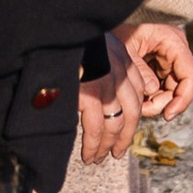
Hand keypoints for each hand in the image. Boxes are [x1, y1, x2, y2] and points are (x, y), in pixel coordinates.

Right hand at [76, 30, 141, 163]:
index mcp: (123, 59)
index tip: (124, 129)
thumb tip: (101, 87)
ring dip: (106, 146)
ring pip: (115, 125)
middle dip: (124, 137)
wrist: (55, 34)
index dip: (132, 116)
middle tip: (116, 152)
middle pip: (132, 113)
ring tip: (98, 159)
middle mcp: (120, 72)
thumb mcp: (95, 48)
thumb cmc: (68, 43)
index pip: (136, 94)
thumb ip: (104, 65)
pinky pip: (95, 129)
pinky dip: (92, 146)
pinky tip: (88, 155)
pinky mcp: (90, 96)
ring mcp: (107, 85)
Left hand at [115, 19, 192, 120]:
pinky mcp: (161, 69)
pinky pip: (162, 90)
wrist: (105, 26)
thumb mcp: (124, 49)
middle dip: (164, 103)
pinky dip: (151, 99)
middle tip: (143, 110)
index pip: (191, 76)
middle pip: (182, 88)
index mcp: (173, 41)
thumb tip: (151, 90)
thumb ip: (139, 69)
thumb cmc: (115, 33)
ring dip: (156, 103)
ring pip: (172, 92)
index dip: (183, 99)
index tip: (167, 115)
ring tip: (137, 104)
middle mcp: (176, 51)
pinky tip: (138, 99)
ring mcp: (170, 61)